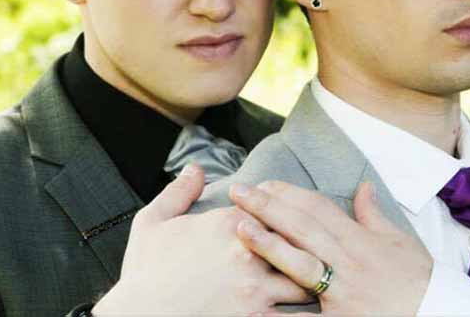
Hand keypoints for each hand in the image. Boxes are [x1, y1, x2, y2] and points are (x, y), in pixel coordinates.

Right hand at [92, 166, 308, 315]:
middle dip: (308, 242)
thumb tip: (196, 168)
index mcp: (230, 224)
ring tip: (325, 277)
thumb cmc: (144, 273)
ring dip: (314, 277)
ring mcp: (255, 289)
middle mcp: (249, 253)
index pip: (274, 207)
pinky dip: (308, 314)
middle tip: (317, 246)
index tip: (283, 218)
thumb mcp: (153, 222)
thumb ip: (180, 191)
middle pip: (298, 239)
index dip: (282, 211)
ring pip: (306, 278)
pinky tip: (319, 312)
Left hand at [231, 180, 432, 315]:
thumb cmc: (418, 279)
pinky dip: (284, 312)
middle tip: (238, 191)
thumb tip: (363, 186)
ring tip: (240, 228)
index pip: (318, 208)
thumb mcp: (399, 241)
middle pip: (302, 227)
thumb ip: (373, 215)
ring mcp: (342, 292)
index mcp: (359, 239)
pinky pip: (307, 316)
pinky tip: (258, 302)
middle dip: (268, 207)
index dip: (289, 194)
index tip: (264, 183)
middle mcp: (348, 261)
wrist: (437, 315)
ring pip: (301, 263)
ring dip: (268, 244)